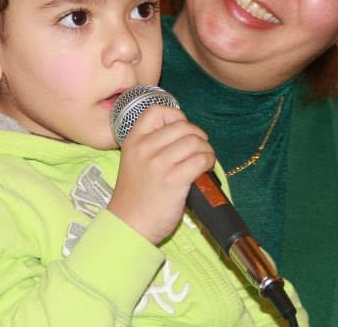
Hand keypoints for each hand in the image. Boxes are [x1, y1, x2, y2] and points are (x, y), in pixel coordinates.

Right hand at [107, 105, 215, 244]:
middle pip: (182, 126)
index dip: (175, 116)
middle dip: (198, 135)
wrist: (129, 226)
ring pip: (194, 141)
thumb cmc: (134, 198)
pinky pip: (200, 160)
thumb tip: (185, 136)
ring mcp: (158, 163)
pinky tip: (206, 169)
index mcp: (133, 141)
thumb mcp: (133, 163)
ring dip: (206, 149)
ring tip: (205, 159)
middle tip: (200, 148)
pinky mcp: (173, 180)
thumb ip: (151, 147)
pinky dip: (208, 162)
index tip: (182, 129)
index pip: (156, 111)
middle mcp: (145, 148)